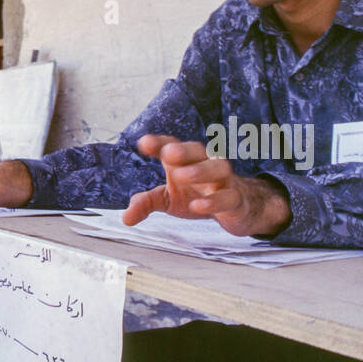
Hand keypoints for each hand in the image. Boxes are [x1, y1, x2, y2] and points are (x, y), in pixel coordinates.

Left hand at [122, 135, 291, 235]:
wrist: (237, 209)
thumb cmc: (197, 195)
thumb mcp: (167, 200)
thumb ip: (146, 203)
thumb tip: (125, 218)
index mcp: (186, 162)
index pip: (173, 146)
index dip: (160, 143)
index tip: (143, 143)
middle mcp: (206, 166)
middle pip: (198, 151)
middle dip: (184, 150)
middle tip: (168, 153)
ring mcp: (224, 182)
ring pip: (218, 168)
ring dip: (200, 171)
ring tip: (181, 176)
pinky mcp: (236, 201)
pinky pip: (228, 197)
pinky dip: (214, 201)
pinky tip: (197, 206)